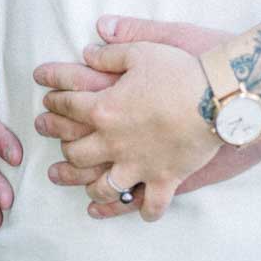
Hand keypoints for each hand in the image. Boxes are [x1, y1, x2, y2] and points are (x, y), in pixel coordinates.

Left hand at [33, 41, 219, 221]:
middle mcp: (115, 143)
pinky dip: (141, 210)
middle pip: (76, 152)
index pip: (68, 104)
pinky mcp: (163, 180)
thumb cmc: (178, 71)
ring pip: (102, 185)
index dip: (53, 98)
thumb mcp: (142, 51)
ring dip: (87, 185)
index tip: (44, 96)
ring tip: (80, 184)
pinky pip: (148, 205)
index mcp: (106, 109)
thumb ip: (112, 51)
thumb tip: (88, 50)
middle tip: (50, 138)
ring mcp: (138, 166)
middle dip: (59, 143)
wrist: (215, 99)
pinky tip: (134, 208)